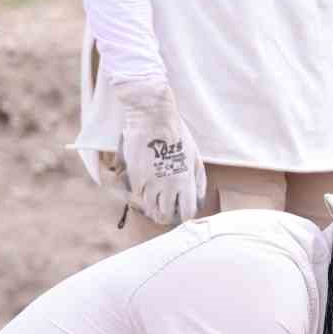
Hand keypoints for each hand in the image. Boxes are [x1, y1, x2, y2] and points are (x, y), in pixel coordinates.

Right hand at [111, 79, 205, 225]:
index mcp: (185, 182)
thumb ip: (198, 182)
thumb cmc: (178, 136)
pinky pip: (137, 195)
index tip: (182, 210)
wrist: (153, 118)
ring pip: (149, 208)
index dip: (184, 214)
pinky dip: (140, 195)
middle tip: (166, 209)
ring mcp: (149, 182)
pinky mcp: (134, 175)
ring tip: (155, 200)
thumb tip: (198, 200)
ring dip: (152, 207)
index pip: (186, 213)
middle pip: (166, 215)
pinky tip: (145, 188)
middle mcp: (167, 186)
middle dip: (167, 215)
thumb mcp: (196, 158)